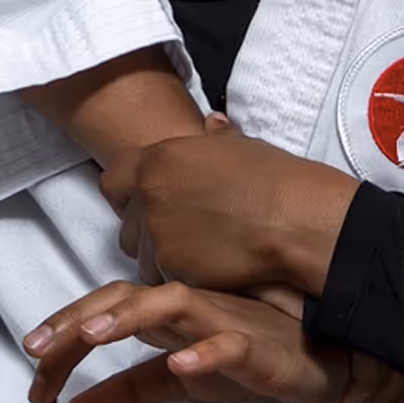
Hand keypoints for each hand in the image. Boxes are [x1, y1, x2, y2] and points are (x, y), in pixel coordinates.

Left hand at [23, 280, 350, 402]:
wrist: (314, 361)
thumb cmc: (241, 357)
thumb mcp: (173, 381)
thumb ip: (126, 390)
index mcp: (161, 315)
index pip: (102, 313)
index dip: (63, 339)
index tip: (33, 378)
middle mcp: (184, 307)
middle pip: (123, 297)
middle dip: (78, 318)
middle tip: (37, 345)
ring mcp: (219, 320)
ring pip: (171, 303)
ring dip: (130, 316)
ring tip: (94, 335)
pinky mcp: (254, 344)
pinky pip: (228, 342)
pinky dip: (204, 350)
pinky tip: (181, 363)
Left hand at [100, 115, 358, 295]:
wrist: (291, 217)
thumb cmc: (272, 178)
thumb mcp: (237, 145)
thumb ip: (212, 138)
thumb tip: (212, 122)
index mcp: (157, 159)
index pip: (112, 180)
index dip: (127, 195)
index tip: (146, 205)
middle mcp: (148, 195)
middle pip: (127, 226)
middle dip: (147, 234)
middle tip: (180, 236)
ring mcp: (158, 234)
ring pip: (144, 258)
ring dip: (164, 260)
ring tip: (200, 255)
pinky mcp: (174, 268)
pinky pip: (165, 280)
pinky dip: (183, 279)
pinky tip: (209, 270)